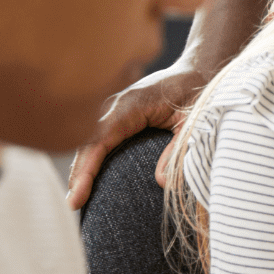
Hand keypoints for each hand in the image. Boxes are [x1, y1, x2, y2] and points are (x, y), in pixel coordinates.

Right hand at [65, 65, 205, 207]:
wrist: (200, 69)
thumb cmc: (199, 92)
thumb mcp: (194, 121)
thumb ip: (178, 149)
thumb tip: (162, 183)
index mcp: (130, 106)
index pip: (98, 141)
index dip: (86, 170)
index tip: (78, 194)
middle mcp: (115, 106)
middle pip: (87, 143)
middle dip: (78, 174)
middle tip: (73, 205)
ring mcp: (113, 108)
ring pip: (89, 141)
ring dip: (81, 167)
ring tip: (76, 198)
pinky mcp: (118, 114)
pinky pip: (99, 137)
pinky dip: (91, 157)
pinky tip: (87, 178)